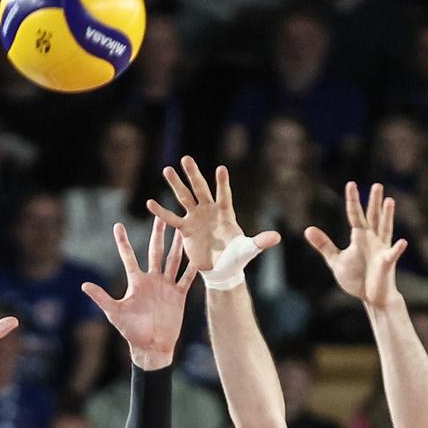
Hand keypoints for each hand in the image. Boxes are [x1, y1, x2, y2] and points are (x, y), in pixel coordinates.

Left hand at [81, 217, 197, 370]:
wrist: (152, 346)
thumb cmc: (131, 331)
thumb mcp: (115, 312)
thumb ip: (102, 297)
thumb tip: (84, 285)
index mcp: (136, 282)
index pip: (128, 257)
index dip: (123, 242)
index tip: (118, 225)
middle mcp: (152, 280)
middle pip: (155, 252)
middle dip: (158, 234)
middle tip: (160, 215)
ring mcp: (166, 286)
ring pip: (173, 260)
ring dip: (178, 245)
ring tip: (182, 229)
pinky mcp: (179, 295)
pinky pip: (187, 278)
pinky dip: (192, 268)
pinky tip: (199, 255)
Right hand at [148, 156, 282, 272]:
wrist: (222, 269)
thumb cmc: (237, 257)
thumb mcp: (249, 249)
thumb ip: (260, 242)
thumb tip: (277, 238)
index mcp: (226, 213)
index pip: (224, 195)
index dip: (222, 184)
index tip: (221, 169)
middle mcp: (210, 211)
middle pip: (200, 189)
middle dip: (193, 175)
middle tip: (186, 158)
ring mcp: (196, 218)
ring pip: (184, 198)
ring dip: (176, 185)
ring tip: (167, 170)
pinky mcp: (186, 229)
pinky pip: (171, 219)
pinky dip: (161, 212)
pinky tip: (150, 202)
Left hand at [306, 181, 401, 303]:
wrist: (370, 296)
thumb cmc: (356, 277)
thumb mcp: (335, 260)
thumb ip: (324, 245)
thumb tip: (308, 229)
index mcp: (360, 236)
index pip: (355, 214)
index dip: (353, 200)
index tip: (351, 184)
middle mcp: (372, 239)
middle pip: (373, 217)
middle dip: (374, 202)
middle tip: (377, 185)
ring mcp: (381, 249)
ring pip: (385, 229)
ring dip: (387, 216)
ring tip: (390, 201)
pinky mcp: (387, 263)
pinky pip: (392, 255)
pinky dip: (397, 249)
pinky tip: (401, 242)